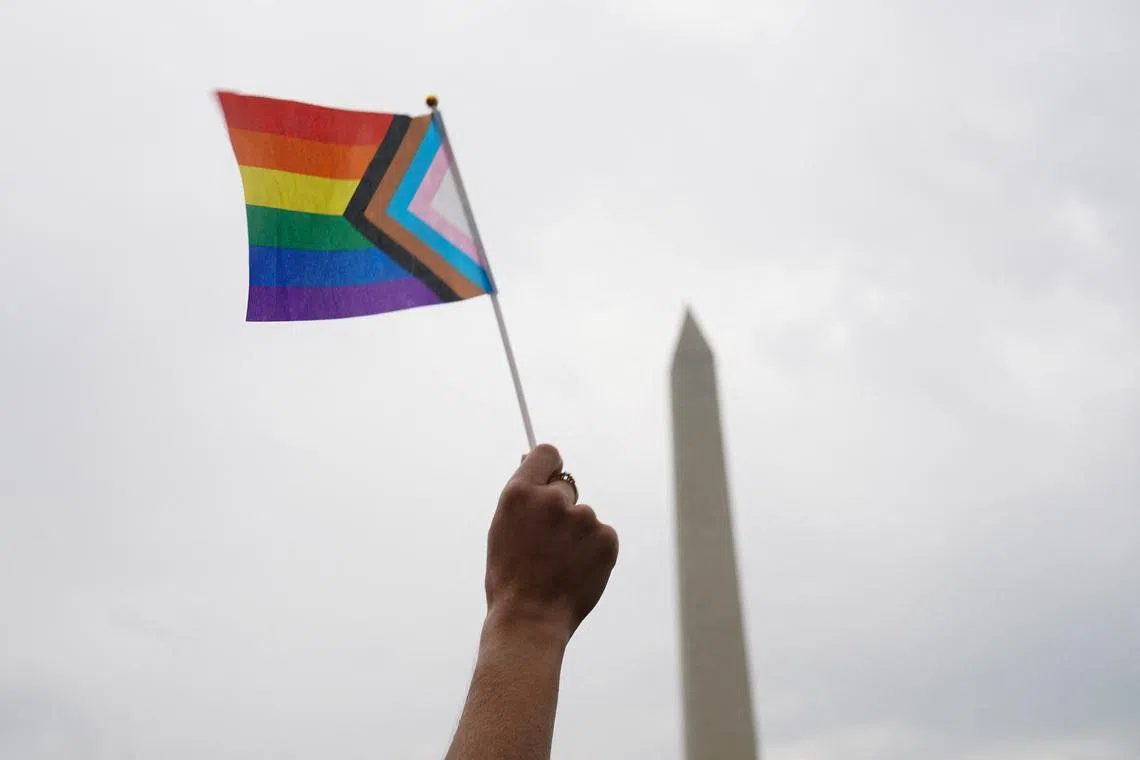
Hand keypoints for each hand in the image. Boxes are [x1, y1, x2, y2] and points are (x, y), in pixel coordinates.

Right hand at [484, 444, 618, 644]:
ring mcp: (582, 518)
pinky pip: (602, 535)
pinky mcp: (606, 537)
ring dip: (576, 535)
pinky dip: (593, 551)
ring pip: (583, 517)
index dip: (549, 466)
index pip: (546, 454)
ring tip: (558, 565)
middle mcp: (552, 499)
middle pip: (566, 487)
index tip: (551, 477)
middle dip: (560, 509)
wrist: (530, 619)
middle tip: (548, 543)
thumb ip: (523, 497)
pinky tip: (575, 571)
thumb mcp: (503, 529)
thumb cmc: (510, 578)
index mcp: (520, 493)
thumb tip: (532, 462)